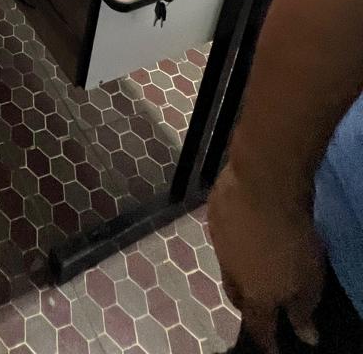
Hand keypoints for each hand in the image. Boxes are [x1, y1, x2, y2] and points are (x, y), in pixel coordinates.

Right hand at [208, 162, 324, 352]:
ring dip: (240, 269)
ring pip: (227, 265)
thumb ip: (304, 309)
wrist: (262, 185)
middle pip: (237, 298)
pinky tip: (247, 228)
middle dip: (248, 305)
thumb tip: (304, 335)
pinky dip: (235, 239)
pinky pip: (224, 236)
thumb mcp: (310, 279)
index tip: (272, 347)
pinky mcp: (213, 216)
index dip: (266, 341)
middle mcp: (231, 274)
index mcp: (255, 295)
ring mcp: (218, 243)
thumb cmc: (292, 237)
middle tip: (262, 303)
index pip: (258, 327)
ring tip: (254, 261)